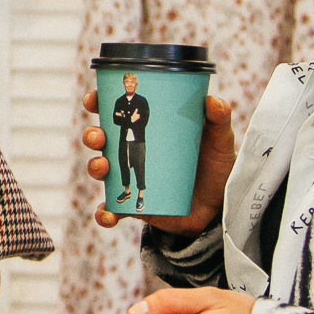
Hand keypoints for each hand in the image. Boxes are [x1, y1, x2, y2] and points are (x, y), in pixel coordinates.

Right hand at [82, 91, 234, 235]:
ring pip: (102, 171)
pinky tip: (108, 214)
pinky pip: (113, 210)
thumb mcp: (220, 141)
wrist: (220, 208)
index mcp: (149, 130)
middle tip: (98, 137)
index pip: (119, 111)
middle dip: (93, 136)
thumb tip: (213, 101)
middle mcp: (134, 152)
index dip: (99, 103)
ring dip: (95, 167)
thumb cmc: (216, 168)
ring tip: (102, 167)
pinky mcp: (135, 205)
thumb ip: (219, 119)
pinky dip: (105, 213)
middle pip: (103, 139)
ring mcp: (132, 179)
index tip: (94, 99)